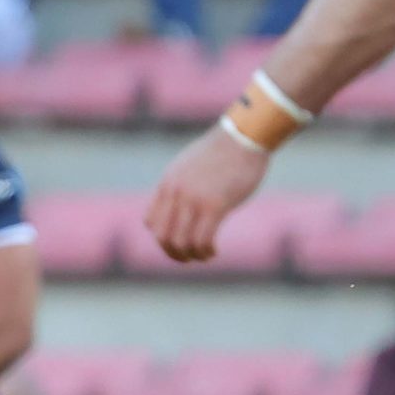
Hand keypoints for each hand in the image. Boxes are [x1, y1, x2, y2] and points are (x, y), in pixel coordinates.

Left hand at [144, 124, 274, 261]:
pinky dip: (205, 252)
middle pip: (162, 236)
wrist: (243, 136)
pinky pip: (202, 239)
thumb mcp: (190, 165)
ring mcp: (194, 199)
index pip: (151, 221)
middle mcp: (176, 193)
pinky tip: (214, 252)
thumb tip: (181, 203)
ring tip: (204, 256)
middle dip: (173, 253)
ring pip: (181, 242)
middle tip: (188, 258)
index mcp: (168, 183)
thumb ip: (181, 184)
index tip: (179, 242)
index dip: (162, 238)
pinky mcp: (215, 205)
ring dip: (191, 255)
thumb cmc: (223, 152)